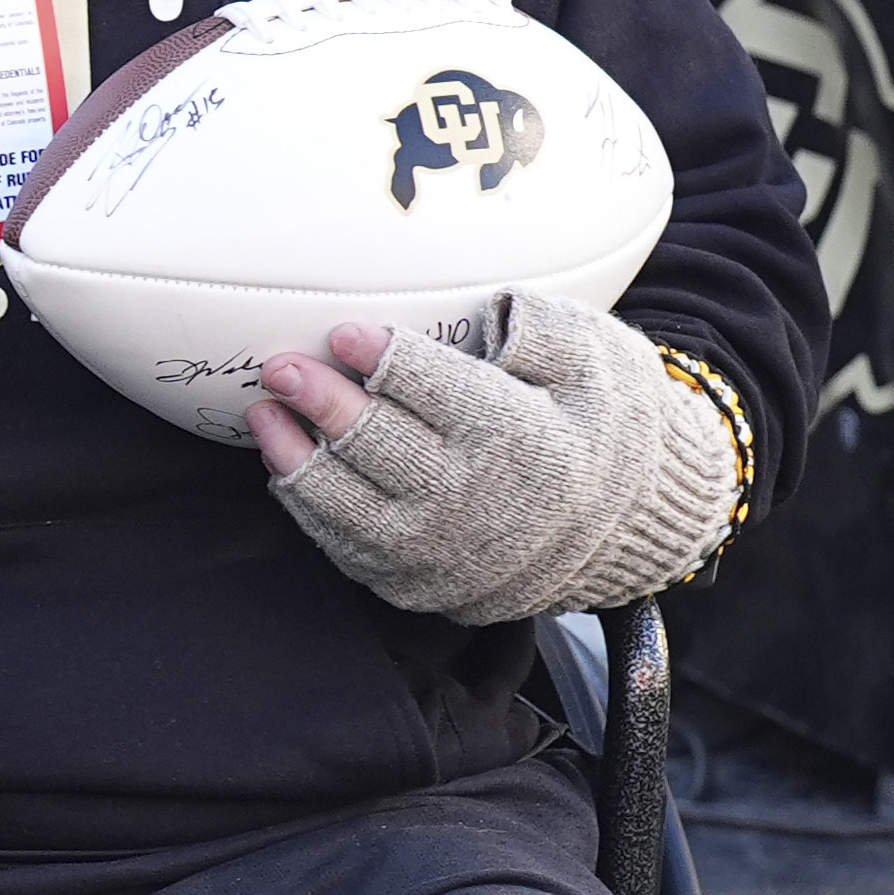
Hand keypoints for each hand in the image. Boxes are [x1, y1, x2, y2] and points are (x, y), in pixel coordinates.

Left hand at [250, 298, 739, 625]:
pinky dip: (310, 509)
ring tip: (265, 413)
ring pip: (348, 506)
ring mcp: (441, 553)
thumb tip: (498, 309)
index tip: (347, 334)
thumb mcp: (601, 364)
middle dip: (324, 403)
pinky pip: (348, 548)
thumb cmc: (605, 427)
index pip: (440, 394)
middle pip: (382, 447)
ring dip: (296, 458)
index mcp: (524, 441)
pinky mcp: (417, 585)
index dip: (386, 361)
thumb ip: (546, 331)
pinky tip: (286, 467)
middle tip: (282, 367)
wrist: (628, 529)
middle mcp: (476, 503)